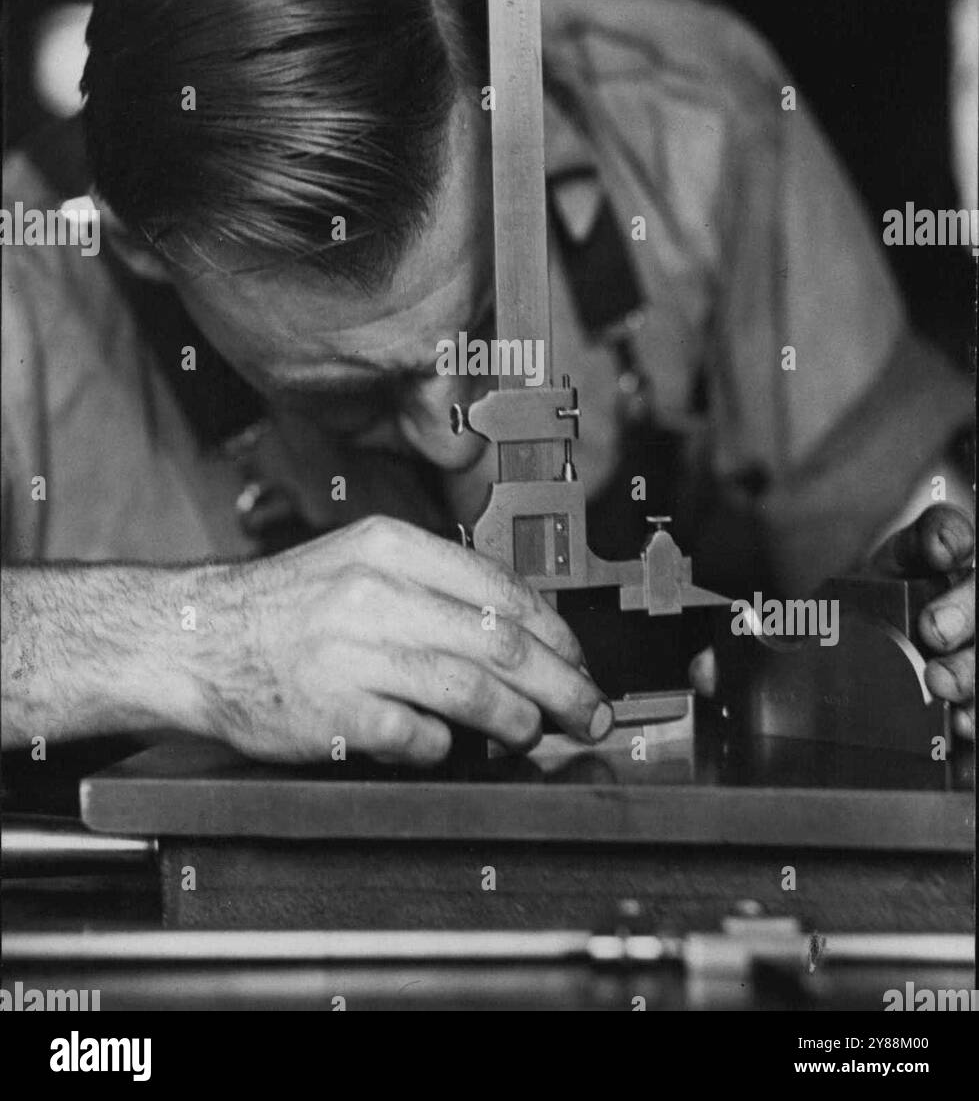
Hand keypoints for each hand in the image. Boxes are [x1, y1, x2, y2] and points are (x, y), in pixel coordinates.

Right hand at [199, 515, 611, 763]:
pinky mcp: (332, 711)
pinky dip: (445, 747)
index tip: (580, 661)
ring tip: (534, 735)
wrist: (197, 637)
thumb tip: (522, 635)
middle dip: (562, 685)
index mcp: (391, 547)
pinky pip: (416, 736)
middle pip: (501, 643)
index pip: (502, 590)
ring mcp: (351, 651)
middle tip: (589, 712)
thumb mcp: (360, 562)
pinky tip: (451, 747)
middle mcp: (374, 592)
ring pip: (471, 691)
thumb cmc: (288, 605)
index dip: (555, 634)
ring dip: (518, 722)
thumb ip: (434, 587)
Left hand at [688, 504, 974, 742]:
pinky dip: (976, 712)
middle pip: (971, 589)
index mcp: (903, 572)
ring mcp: (965, 643)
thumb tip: (704, 671)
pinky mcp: (968, 687)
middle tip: (934, 628)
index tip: (941, 549)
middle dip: (963, 605)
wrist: (870, 705)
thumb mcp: (799, 635)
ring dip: (973, 661)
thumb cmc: (840, 647)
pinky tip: (963, 724)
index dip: (944, 537)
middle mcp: (944, 601)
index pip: (935, 537)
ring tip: (944, 682)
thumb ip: (752, 648)